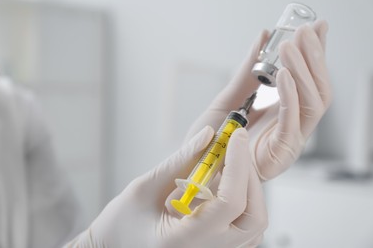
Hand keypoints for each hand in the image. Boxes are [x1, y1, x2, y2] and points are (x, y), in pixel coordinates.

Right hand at [65, 127, 266, 247]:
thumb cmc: (118, 226)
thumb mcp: (144, 189)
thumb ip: (180, 161)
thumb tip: (208, 135)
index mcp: (185, 239)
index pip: (230, 203)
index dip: (238, 165)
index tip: (235, 136)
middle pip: (254, 218)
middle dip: (249, 177)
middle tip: (234, 148)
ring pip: (254, 225)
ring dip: (249, 189)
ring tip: (229, 164)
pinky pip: (243, 229)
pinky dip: (243, 202)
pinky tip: (224, 184)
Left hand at [185, 20, 331, 179]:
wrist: (191, 174)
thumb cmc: (208, 142)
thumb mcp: (228, 100)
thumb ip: (245, 74)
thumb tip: (262, 38)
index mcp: (280, 117)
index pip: (306, 84)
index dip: (312, 57)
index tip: (313, 30)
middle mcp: (289, 129)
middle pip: (316, 92)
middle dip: (313, 60)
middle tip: (307, 31)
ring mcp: (287, 144)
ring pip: (312, 105)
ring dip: (302, 72)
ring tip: (290, 46)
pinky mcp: (279, 157)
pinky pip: (291, 123)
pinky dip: (289, 97)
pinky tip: (283, 74)